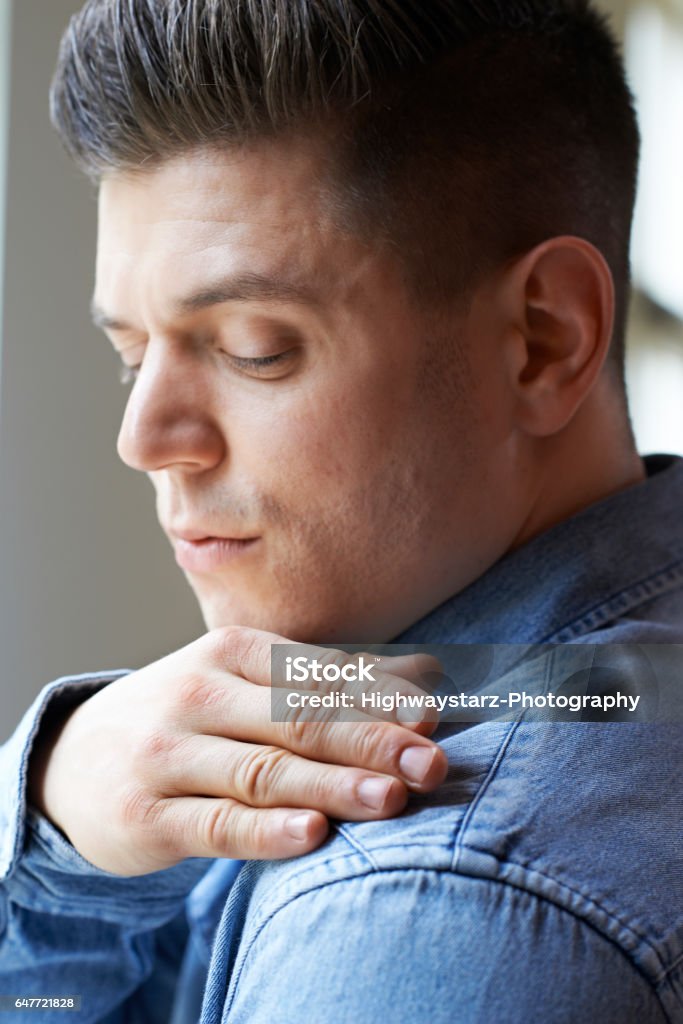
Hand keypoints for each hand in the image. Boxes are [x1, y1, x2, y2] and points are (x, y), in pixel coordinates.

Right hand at [28, 626, 447, 875]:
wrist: (75, 759)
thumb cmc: (186, 716)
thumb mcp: (241, 680)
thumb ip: (323, 679)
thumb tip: (421, 673)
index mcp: (229, 652)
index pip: (312, 674)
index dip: (375, 695)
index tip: (432, 715)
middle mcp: (199, 695)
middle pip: (295, 720)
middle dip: (369, 740)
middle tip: (432, 762)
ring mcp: (169, 755)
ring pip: (263, 771)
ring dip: (332, 786)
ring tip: (392, 797)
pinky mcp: (149, 814)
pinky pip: (218, 825)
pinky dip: (268, 831)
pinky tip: (314, 835)